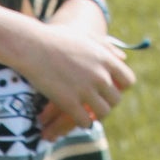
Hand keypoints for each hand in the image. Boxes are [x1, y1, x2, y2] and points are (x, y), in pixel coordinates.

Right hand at [32, 3, 134, 142]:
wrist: (32, 46)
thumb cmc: (56, 39)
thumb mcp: (85, 37)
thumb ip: (106, 47)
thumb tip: (123, 58)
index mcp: (105, 59)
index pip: (128, 81)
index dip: (120, 87)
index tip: (109, 89)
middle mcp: (99, 75)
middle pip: (115, 100)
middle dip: (106, 103)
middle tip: (95, 103)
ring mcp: (85, 90)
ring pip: (103, 113)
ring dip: (95, 114)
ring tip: (86, 112)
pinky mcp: (69, 102)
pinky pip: (85, 121)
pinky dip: (82, 122)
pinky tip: (74, 117)